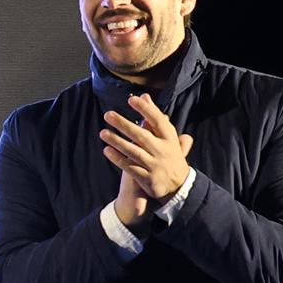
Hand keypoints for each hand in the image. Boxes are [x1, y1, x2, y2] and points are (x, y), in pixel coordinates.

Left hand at [101, 94, 193, 208]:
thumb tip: (144, 96)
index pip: (158, 121)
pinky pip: (130, 167)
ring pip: (133, 152)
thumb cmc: (169, 155)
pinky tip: (106, 150)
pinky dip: (118, 159)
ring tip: (103, 133)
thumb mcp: (168, 137)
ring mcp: (155, 165)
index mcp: (170, 139)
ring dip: (117, 141)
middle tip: (108, 114)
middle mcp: (163, 151)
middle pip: (142, 136)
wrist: (179, 186)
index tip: (132, 99)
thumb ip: (155, 117)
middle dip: (124, 124)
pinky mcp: (148, 178)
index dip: (146, 109)